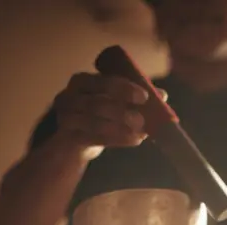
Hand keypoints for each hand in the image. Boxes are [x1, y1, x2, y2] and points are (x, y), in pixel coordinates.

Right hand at [53, 72, 167, 155]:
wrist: (77, 141)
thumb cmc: (100, 114)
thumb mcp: (117, 102)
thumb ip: (136, 97)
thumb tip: (162, 95)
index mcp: (82, 81)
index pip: (102, 81)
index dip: (123, 88)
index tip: (144, 97)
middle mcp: (68, 96)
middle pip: (95, 104)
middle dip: (121, 112)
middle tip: (142, 120)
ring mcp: (65, 117)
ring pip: (92, 123)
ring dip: (119, 128)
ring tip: (141, 133)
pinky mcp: (68, 137)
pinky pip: (92, 139)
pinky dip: (116, 140)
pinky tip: (135, 141)